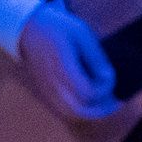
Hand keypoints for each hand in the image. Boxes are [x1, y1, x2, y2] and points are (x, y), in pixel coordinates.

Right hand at [17, 0, 120, 121]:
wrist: (27, 29)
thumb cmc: (58, 28)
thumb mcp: (81, 32)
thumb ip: (95, 57)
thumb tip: (107, 79)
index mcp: (63, 64)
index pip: (88, 91)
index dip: (104, 89)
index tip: (108, 77)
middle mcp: (52, 80)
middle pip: (80, 109)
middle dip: (101, 108)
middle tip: (114, 102)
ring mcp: (46, 89)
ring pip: (71, 113)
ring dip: (90, 112)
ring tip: (104, 104)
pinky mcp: (44, 92)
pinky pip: (62, 110)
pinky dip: (78, 111)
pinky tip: (88, 102)